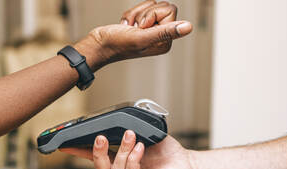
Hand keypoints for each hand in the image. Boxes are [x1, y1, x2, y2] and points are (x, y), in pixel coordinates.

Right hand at [60, 130, 194, 168]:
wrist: (184, 161)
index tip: (65, 145)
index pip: (93, 157)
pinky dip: (134, 159)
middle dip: (97, 153)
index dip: (78, 151)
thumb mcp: (142, 133)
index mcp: (117, 159)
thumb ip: (127, 128)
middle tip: (100, 138)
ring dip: (122, 151)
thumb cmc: (164, 149)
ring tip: (131, 136)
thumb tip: (115, 121)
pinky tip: (139, 147)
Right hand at [74, 0, 192, 70]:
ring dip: (135, 14)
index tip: (141, 27)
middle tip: (135, 28)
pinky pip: (142, 7)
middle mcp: (161, 36)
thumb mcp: (142, 37)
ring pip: (150, 5)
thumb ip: (165, 31)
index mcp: (165, 41)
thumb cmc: (116, 44)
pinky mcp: (143, 25)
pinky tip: (126, 26)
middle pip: (162, 6)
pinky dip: (130, 14)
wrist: (98, 44)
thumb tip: (188, 27)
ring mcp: (152, 30)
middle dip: (144, 13)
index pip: (170, 10)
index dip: (153, 14)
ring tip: (129, 28)